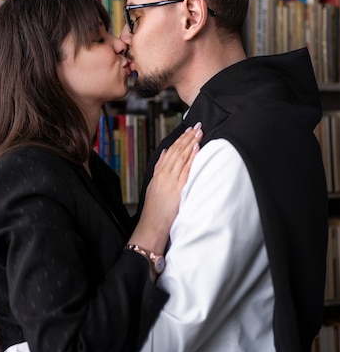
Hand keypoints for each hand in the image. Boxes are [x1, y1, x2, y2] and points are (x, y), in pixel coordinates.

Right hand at [129, 123, 202, 254]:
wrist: (152, 225)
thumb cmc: (155, 209)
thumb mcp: (153, 185)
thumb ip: (159, 168)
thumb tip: (165, 153)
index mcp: (159, 173)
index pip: (171, 151)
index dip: (180, 139)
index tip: (189, 130)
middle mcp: (164, 175)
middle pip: (177, 151)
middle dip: (188, 137)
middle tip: (197, 126)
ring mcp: (171, 181)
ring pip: (182, 157)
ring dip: (191, 143)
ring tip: (199, 133)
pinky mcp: (178, 189)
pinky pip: (186, 170)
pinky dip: (191, 158)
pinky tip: (196, 149)